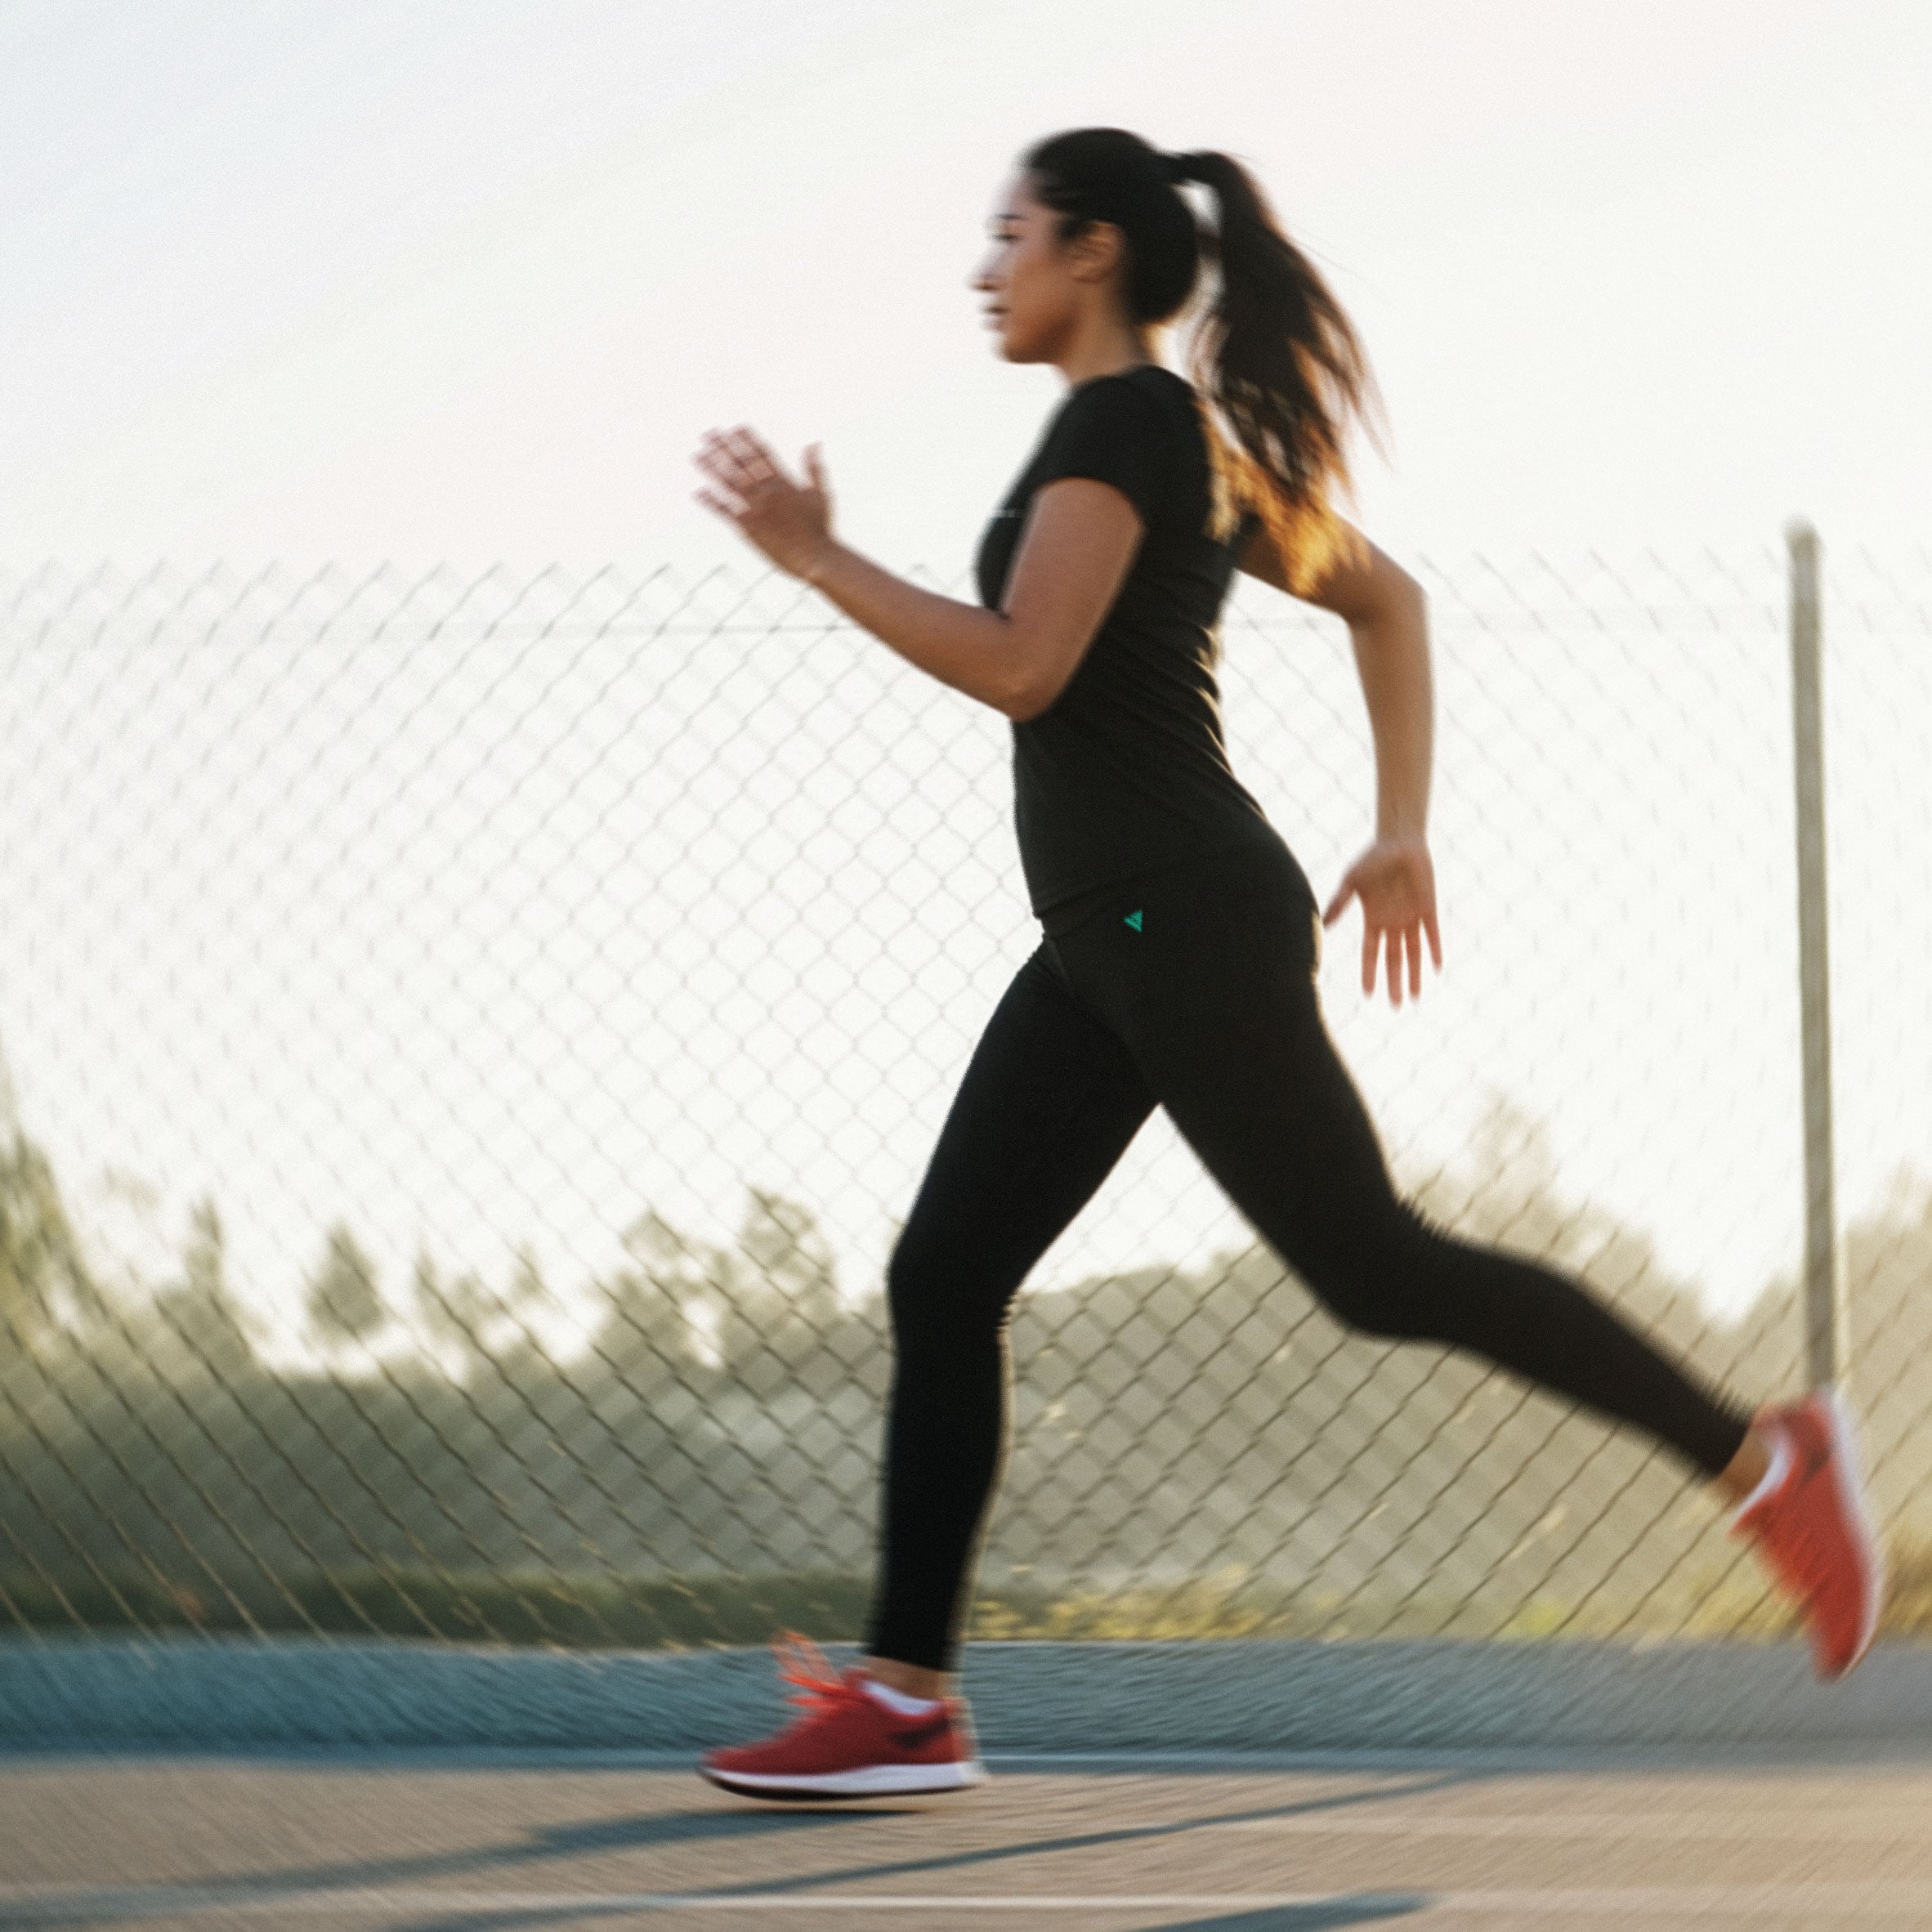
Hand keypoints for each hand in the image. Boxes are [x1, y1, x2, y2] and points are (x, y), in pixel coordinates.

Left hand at [692, 425, 833, 580]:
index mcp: (784, 482)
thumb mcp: (820, 494)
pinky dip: (712, 502)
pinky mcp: (749, 529)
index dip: (747, 440)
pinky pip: (726, 512)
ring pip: (730, 484)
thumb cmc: (820, 528)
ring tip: (698, 455)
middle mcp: (767, 492)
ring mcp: (756, 510)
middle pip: (741, 464)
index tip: (735, 428)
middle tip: (709, 434)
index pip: (762, 454)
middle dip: (724, 447)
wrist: (815, 557)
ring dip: (712, 469)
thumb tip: (813, 443)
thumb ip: (813, 468)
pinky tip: (699, 492)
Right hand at [1322, 835, 1443, 1006]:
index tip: (1368, 995)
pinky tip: (1435, 967)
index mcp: (1373, 919)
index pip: (1370, 953)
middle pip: (1393, 959)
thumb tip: (1323, 924)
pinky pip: (1432, 933)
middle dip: (1394, 983)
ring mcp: (1411, 916)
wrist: (1399, 840)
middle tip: (1396, 1007)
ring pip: (1413, 952)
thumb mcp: (1351, 881)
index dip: (1369, 974)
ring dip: (1414, 974)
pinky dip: (1434, 949)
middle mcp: (1392, 922)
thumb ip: (1339, 902)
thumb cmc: (1372, 858)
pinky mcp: (1428, 906)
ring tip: (1415, 997)